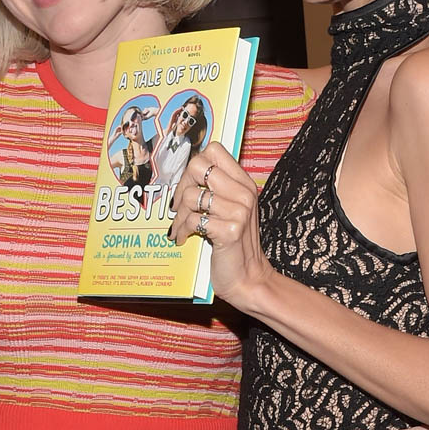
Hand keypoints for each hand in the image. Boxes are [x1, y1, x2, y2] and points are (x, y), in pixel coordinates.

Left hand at [169, 142, 271, 307]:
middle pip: (198, 166)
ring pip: (190, 196)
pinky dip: (182, 231)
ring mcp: (239, 211)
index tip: (190, 183)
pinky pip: (192, 220)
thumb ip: (216, 191)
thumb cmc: (235, 245)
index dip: (195, 164)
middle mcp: (244, 193)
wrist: (249, 279)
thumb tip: (185, 175)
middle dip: (181, 185)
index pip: (214, 150)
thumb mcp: (232, 210)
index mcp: (244, 183)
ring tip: (180, 227)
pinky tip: (184, 238)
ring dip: (179, 216)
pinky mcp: (229, 231)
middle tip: (180, 205)